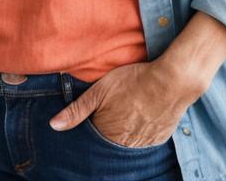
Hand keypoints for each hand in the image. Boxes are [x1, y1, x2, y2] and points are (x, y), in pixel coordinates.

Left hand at [48, 60, 202, 147]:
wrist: (172, 81)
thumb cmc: (133, 81)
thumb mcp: (100, 89)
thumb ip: (76, 109)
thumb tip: (53, 125)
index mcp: (108, 134)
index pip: (94, 137)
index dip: (94, 123)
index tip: (98, 112)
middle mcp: (125, 145)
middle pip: (111, 141)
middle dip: (109, 129)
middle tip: (117, 108)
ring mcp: (145, 143)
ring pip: (129, 142)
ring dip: (126, 130)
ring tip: (130, 109)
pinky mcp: (160, 138)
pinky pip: (147, 140)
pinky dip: (143, 130)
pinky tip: (145, 114)